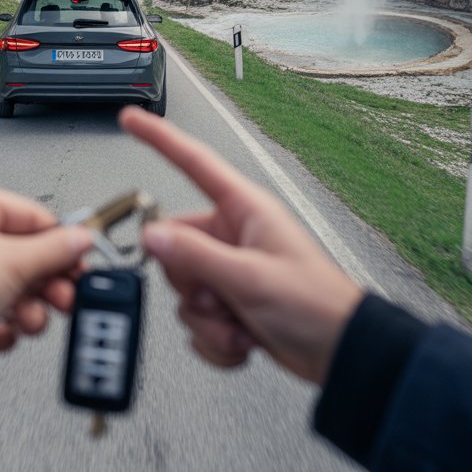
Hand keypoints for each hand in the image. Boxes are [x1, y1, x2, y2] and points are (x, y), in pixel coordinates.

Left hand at [0, 187, 91, 364]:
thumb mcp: (13, 261)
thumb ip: (53, 250)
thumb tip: (80, 238)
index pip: (26, 214)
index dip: (57, 238)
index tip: (79, 257)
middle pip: (20, 254)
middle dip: (45, 282)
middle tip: (65, 296)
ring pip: (8, 287)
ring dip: (28, 308)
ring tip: (32, 321)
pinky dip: (3, 327)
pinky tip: (3, 333)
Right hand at [120, 106, 363, 385]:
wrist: (340, 352)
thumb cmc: (315, 303)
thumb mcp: (248, 277)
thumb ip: (194, 255)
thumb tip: (152, 235)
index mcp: (243, 208)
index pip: (192, 161)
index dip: (159, 137)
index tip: (130, 119)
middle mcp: (232, 234)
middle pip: (176, 245)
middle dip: (191, 283)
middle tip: (219, 297)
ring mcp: (230, 269)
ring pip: (184, 288)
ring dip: (207, 317)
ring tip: (240, 322)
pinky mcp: (230, 301)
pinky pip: (197, 318)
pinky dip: (215, 337)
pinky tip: (242, 339)